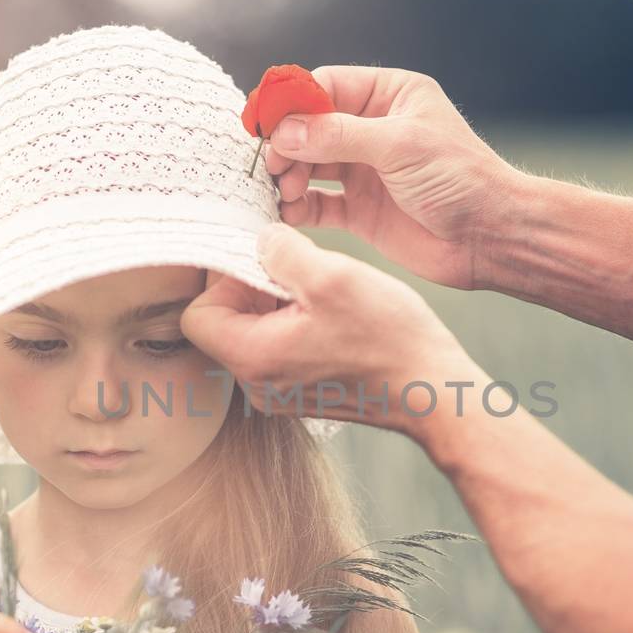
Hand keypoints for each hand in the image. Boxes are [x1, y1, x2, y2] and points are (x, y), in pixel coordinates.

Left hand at [182, 223, 486, 437]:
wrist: (434, 391)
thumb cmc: (389, 339)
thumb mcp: (332, 276)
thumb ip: (282, 252)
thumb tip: (260, 240)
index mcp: (254, 359)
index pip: (198, 314)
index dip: (222, 280)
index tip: (262, 261)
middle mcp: (258, 385)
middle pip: (224, 324)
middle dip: (252, 288)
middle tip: (295, 269)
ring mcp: (280, 392)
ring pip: (254, 333)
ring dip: (277, 303)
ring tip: (320, 290)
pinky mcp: (302, 392)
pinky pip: (279, 348)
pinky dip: (295, 322)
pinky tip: (333, 312)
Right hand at [261, 66, 528, 291]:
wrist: (491, 237)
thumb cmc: (461, 178)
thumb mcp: (399, 145)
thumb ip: (338, 135)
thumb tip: (284, 131)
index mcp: (388, 95)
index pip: (324, 86)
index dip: (291, 102)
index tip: (264, 123)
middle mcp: (372, 129)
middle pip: (309, 127)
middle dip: (286, 145)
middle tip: (273, 166)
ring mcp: (364, 170)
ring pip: (308, 166)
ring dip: (289, 177)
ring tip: (285, 192)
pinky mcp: (360, 210)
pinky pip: (317, 204)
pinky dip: (299, 208)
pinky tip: (288, 213)